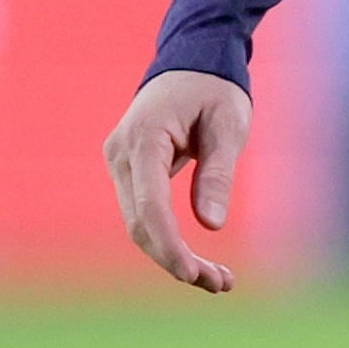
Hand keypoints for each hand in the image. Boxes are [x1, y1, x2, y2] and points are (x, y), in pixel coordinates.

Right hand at [105, 69, 251, 294]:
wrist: (192, 63)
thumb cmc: (214, 90)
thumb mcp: (229, 125)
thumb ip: (218, 173)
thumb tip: (211, 225)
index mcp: (144, 138)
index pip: (150, 205)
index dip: (169, 244)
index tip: (192, 274)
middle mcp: (121, 153)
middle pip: (140, 223)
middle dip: (176, 259)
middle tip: (221, 284)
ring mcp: (120, 163)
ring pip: (140, 224)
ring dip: (173, 255)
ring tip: (219, 280)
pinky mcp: (128, 171)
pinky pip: (144, 213)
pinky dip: (168, 239)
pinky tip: (200, 262)